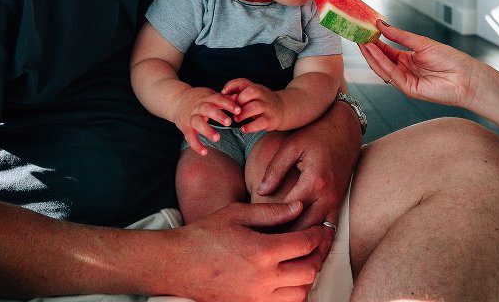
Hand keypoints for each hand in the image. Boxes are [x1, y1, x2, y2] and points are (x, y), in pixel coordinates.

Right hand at [172, 87, 240, 154]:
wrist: (176, 100)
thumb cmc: (198, 99)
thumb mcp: (210, 95)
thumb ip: (224, 98)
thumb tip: (239, 97)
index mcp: (207, 98)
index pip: (218, 99)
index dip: (228, 104)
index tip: (238, 110)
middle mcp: (198, 107)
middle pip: (208, 109)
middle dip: (218, 115)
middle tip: (229, 122)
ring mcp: (191, 117)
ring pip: (197, 122)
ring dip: (207, 130)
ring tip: (217, 138)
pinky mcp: (184, 127)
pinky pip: (189, 136)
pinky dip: (196, 145)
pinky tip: (204, 152)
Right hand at [176, 202, 324, 301]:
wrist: (176, 264)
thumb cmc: (204, 235)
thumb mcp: (237, 214)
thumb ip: (271, 212)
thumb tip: (299, 207)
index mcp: (261, 251)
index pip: (305, 244)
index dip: (319, 234)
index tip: (322, 228)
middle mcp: (264, 279)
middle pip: (309, 270)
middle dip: (319, 254)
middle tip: (319, 242)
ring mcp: (257, 298)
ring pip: (301, 293)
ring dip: (309, 276)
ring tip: (306, 260)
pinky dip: (294, 293)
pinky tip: (290, 279)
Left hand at [222, 78, 284, 132]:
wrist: (283, 109)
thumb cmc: (262, 102)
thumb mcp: (253, 94)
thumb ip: (239, 92)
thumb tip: (223, 94)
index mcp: (256, 88)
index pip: (243, 82)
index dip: (231, 86)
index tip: (223, 93)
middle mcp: (263, 95)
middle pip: (251, 92)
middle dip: (239, 100)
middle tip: (233, 109)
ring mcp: (268, 107)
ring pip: (255, 106)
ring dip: (243, 113)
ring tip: (236, 119)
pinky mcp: (271, 119)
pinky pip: (260, 122)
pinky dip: (250, 126)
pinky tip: (244, 128)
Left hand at [256, 103, 359, 259]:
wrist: (344, 128)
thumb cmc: (315, 134)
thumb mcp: (290, 146)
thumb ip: (274, 170)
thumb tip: (261, 192)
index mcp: (313, 180)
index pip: (289, 213)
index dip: (273, 227)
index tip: (256, 239)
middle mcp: (327, 194)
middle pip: (306, 229)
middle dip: (288, 245)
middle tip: (268, 258)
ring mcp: (335, 199)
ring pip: (320, 234)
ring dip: (306, 249)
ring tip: (288, 263)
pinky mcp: (338, 200)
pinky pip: (329, 228)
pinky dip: (319, 243)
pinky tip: (308, 255)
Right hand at [359, 20, 482, 107]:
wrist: (467, 77)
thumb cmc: (452, 61)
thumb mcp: (422, 43)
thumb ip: (400, 36)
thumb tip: (382, 25)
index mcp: (408, 59)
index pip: (385, 50)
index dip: (374, 41)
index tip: (364, 30)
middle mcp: (404, 70)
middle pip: (380, 60)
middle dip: (368, 48)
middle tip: (358, 35)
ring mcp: (405, 80)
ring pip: (382, 68)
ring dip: (371, 55)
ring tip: (362, 42)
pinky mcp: (408, 89)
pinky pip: (391, 75)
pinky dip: (382, 63)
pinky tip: (375, 51)